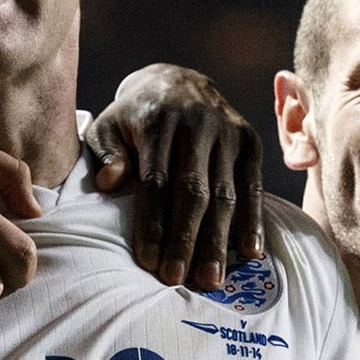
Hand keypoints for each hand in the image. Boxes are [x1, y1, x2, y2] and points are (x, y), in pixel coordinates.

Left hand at [87, 63, 265, 290]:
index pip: (156, 181)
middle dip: (185, 239)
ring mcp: (228, 131)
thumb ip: (106, 153)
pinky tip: (250, 252)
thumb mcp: (108, 127)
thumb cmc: (134, 118)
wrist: (174, 79)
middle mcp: (197, 124)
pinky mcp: (250, 140)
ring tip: (211, 279)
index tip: (148, 262)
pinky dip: (253, 220)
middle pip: (193, 191)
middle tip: (178, 280)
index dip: (152, 224)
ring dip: (218, 240)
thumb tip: (108, 182)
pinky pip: (253, 185)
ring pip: (225, 193)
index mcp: (158, 121)